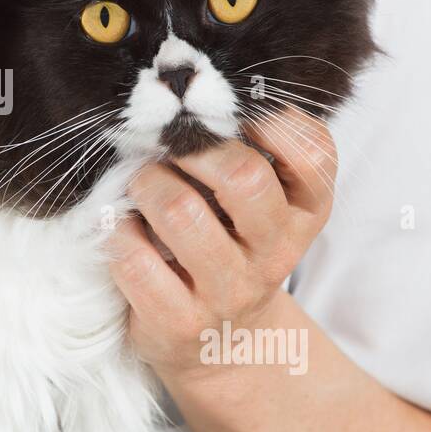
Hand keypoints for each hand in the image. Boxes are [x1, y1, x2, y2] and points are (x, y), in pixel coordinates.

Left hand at [107, 106, 336, 379]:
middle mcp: (277, 252)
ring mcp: (230, 291)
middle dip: (191, 148)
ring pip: (183, 212)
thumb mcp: (259, 201)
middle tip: (165, 148)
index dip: (267, 120)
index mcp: (305, 211)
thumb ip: (245, 147)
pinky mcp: (181, 322)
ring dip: (147, 184)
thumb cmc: (230, 245)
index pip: (313, 153)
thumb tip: (188, 86)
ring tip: (140, 186)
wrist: (222, 345)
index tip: (227, 114)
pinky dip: (117, 232)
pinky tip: (122, 229)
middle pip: (243, 177)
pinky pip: (136, 260)